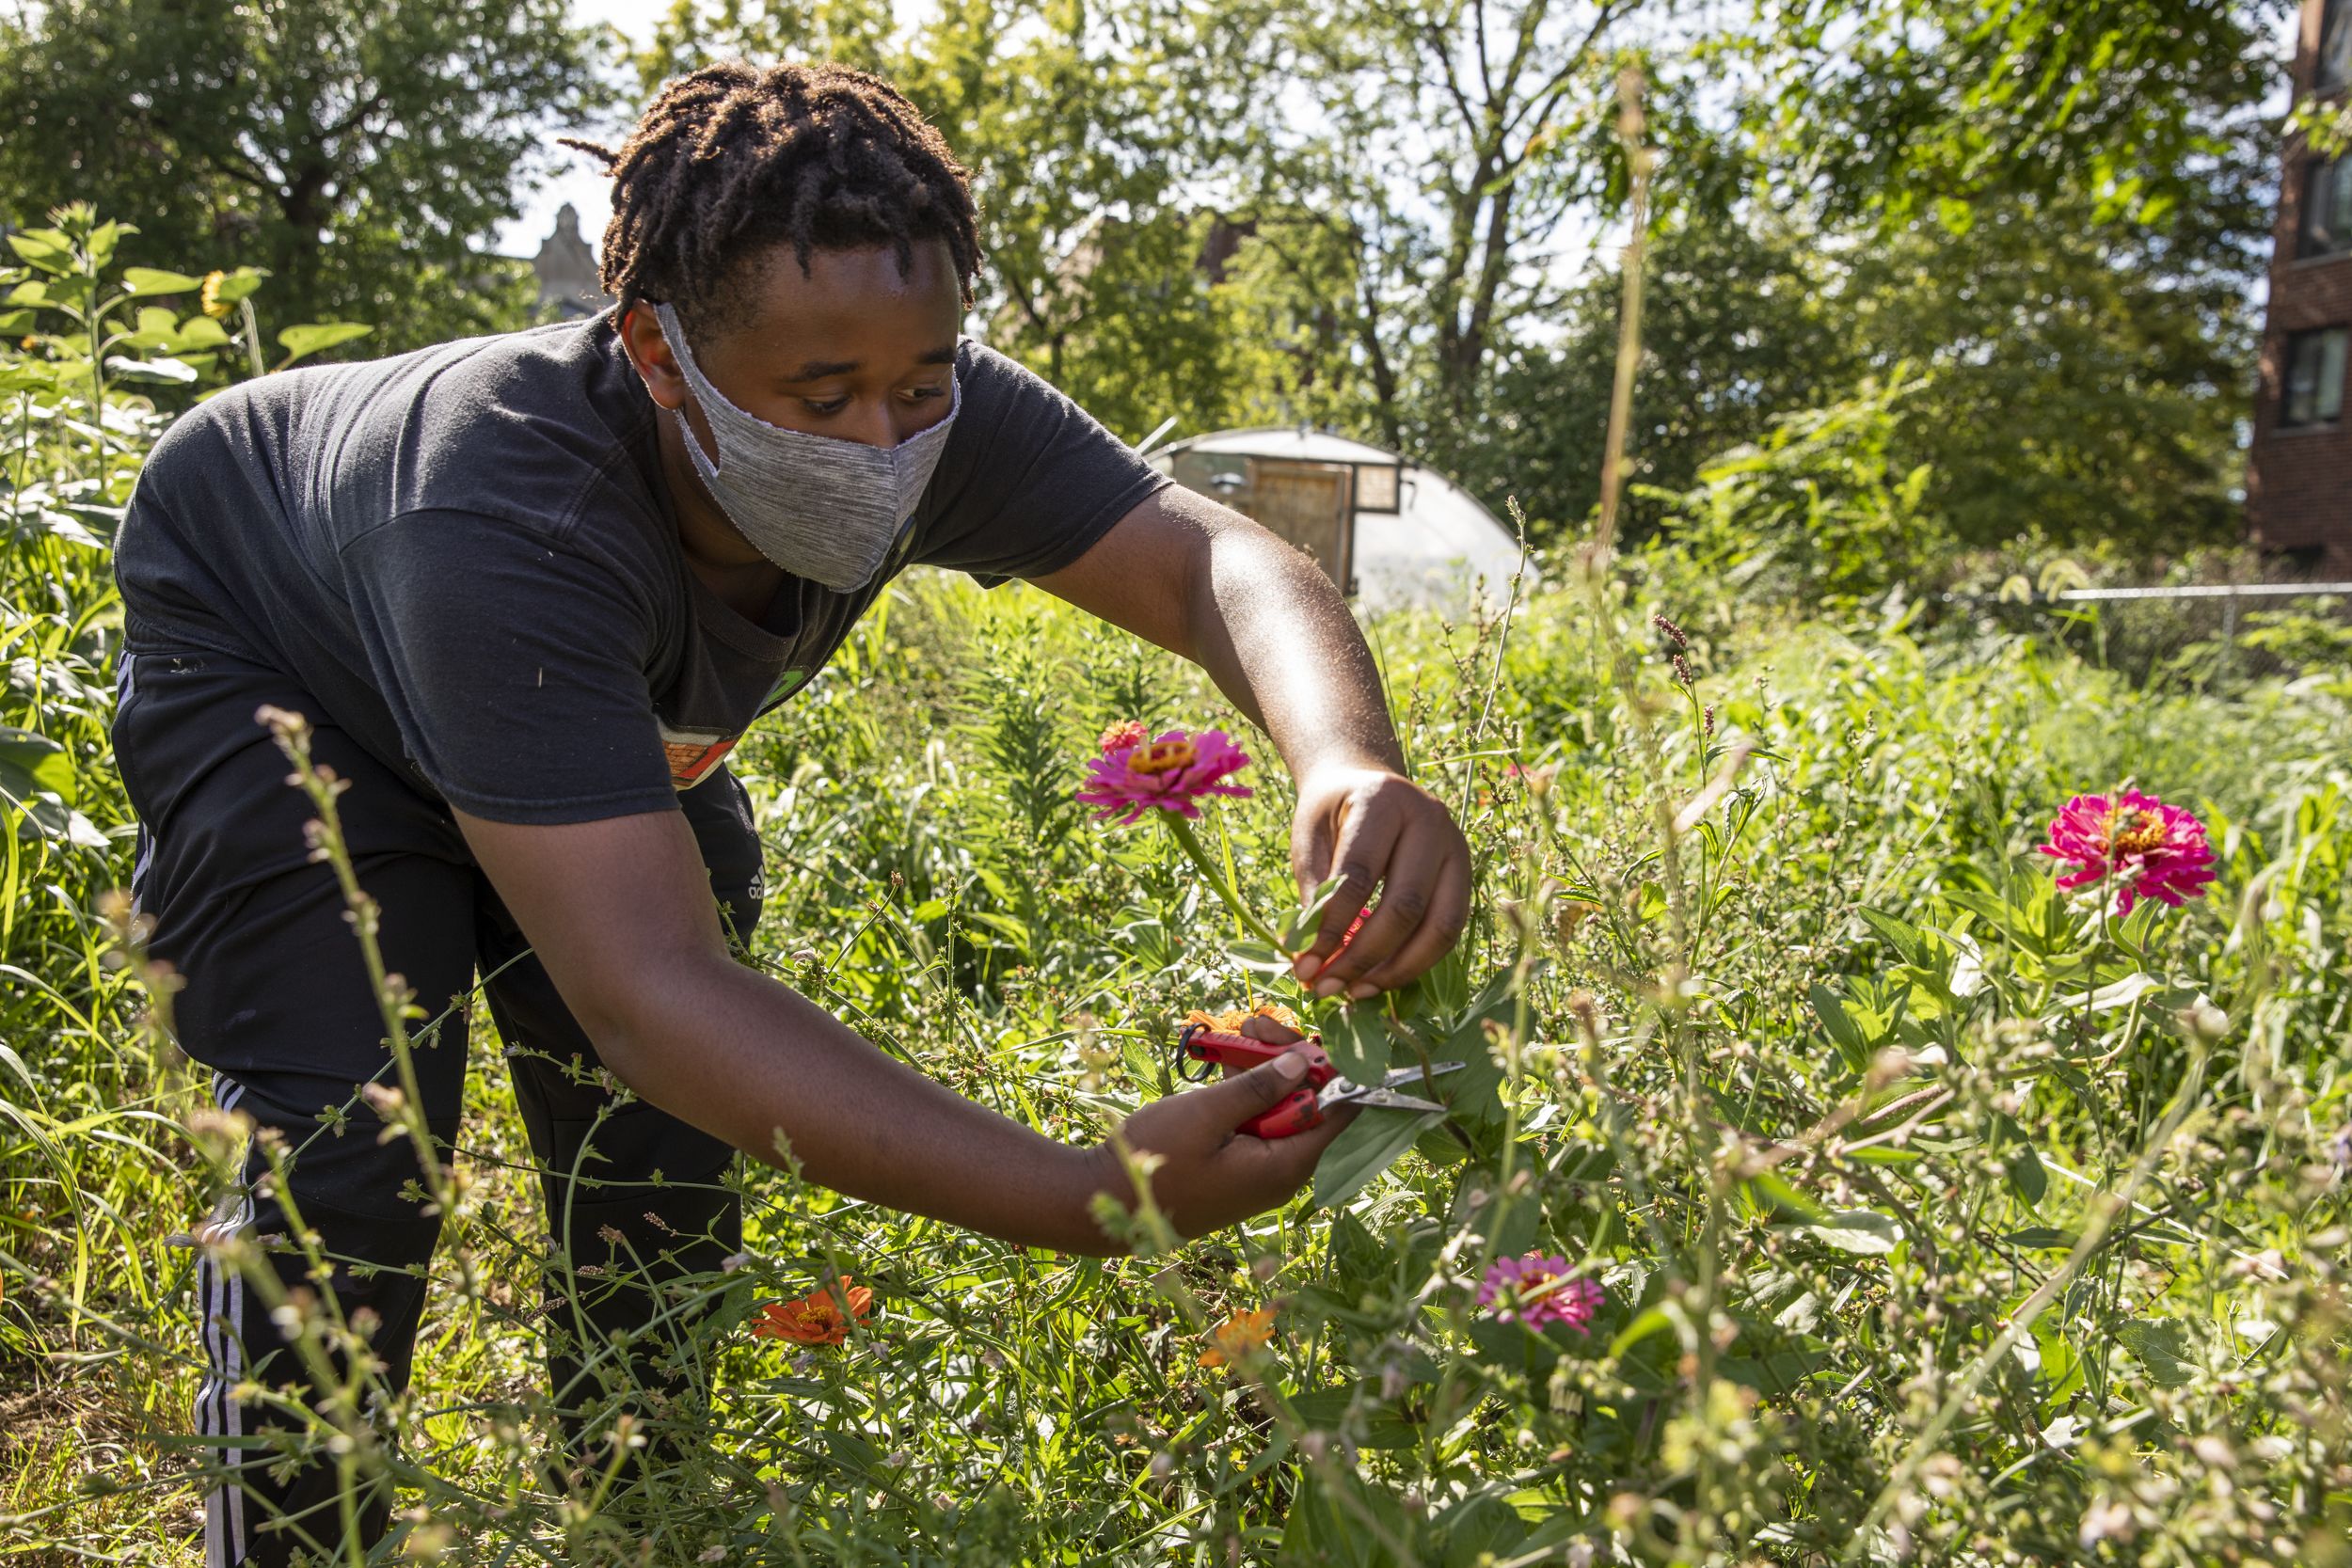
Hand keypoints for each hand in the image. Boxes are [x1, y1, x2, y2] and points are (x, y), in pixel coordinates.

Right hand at [1087, 1044, 1354, 1242]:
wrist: (1108, 1200)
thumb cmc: (1158, 1158)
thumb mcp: (1207, 1113)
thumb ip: (1259, 1087)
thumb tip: (1305, 1063)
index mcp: (1285, 1166)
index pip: (1337, 1115)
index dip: (1333, 1072)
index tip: (1315, 1035)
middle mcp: (1281, 1172)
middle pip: (1307, 1106)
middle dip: (1288, 1060)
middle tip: (1258, 1022)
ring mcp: (1259, 1171)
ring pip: (1279, 1109)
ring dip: (1263, 1070)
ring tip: (1241, 1029)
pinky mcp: (1239, 1166)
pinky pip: (1256, 1122)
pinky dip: (1245, 1092)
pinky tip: (1229, 1058)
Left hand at [1288, 763, 1470, 999]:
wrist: (1369, 783)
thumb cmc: (1333, 812)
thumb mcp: (1310, 837)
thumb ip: (1312, 891)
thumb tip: (1310, 957)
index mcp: (1383, 800)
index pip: (1359, 876)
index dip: (1332, 927)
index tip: (1304, 965)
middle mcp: (1430, 820)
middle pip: (1405, 906)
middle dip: (1363, 956)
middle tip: (1326, 987)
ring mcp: (1456, 848)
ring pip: (1439, 926)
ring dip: (1395, 969)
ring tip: (1355, 992)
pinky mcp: (1466, 874)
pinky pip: (1449, 931)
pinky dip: (1416, 962)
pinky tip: (1380, 979)